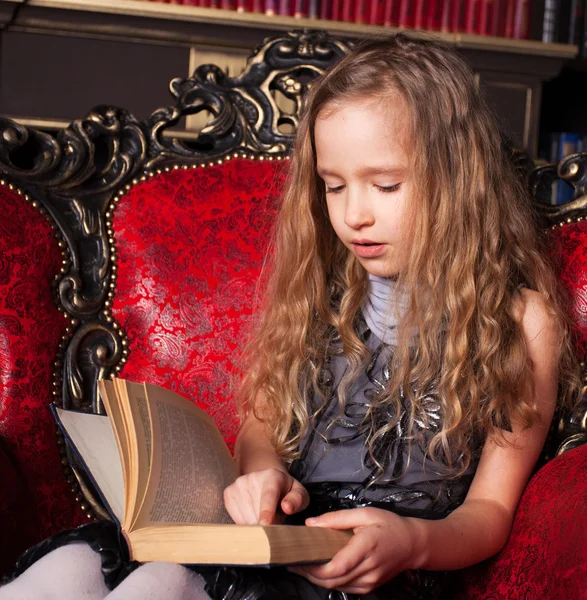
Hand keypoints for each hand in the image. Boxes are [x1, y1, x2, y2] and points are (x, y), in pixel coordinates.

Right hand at [224, 468, 309, 525]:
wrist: (267, 480)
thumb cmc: (285, 491)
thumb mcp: (298, 494)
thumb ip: (297, 501)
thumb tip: (287, 507)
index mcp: (272, 475)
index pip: (268, 495)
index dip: (267, 511)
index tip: (265, 524)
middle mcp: (252, 477)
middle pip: (257, 512)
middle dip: (266, 523)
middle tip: (274, 517)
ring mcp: (238, 484)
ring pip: (245, 518)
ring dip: (256, 523)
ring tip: (264, 514)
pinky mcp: (229, 492)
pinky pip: (236, 519)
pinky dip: (245, 522)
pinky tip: (253, 513)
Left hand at [289, 507, 416, 594]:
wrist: (413, 544)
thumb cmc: (388, 524)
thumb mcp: (364, 514)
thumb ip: (337, 519)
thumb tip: (311, 524)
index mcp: (366, 547)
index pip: (337, 566)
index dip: (314, 567)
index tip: (297, 558)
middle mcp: (368, 568)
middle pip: (333, 579)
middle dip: (309, 574)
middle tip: (291, 561)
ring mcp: (370, 581)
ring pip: (337, 586)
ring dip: (316, 579)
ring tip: (300, 565)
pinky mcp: (369, 586)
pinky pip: (345, 587)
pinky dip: (329, 580)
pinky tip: (318, 571)